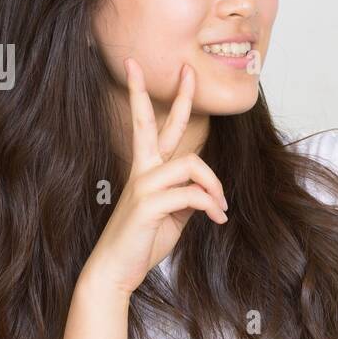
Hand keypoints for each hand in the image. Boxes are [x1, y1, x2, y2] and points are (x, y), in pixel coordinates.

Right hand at [82, 57, 228, 297]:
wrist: (116, 272)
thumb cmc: (141, 242)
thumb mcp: (172, 216)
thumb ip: (186, 197)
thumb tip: (207, 192)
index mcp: (145, 170)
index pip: (147, 125)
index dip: (144, 94)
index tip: (139, 66)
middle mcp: (142, 172)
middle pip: (158, 124)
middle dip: (177, 96)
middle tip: (188, 68)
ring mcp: (144, 186)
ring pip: (191, 164)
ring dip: (214, 185)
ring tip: (220, 208)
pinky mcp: (149, 205)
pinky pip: (192, 194)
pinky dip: (210, 205)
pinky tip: (216, 219)